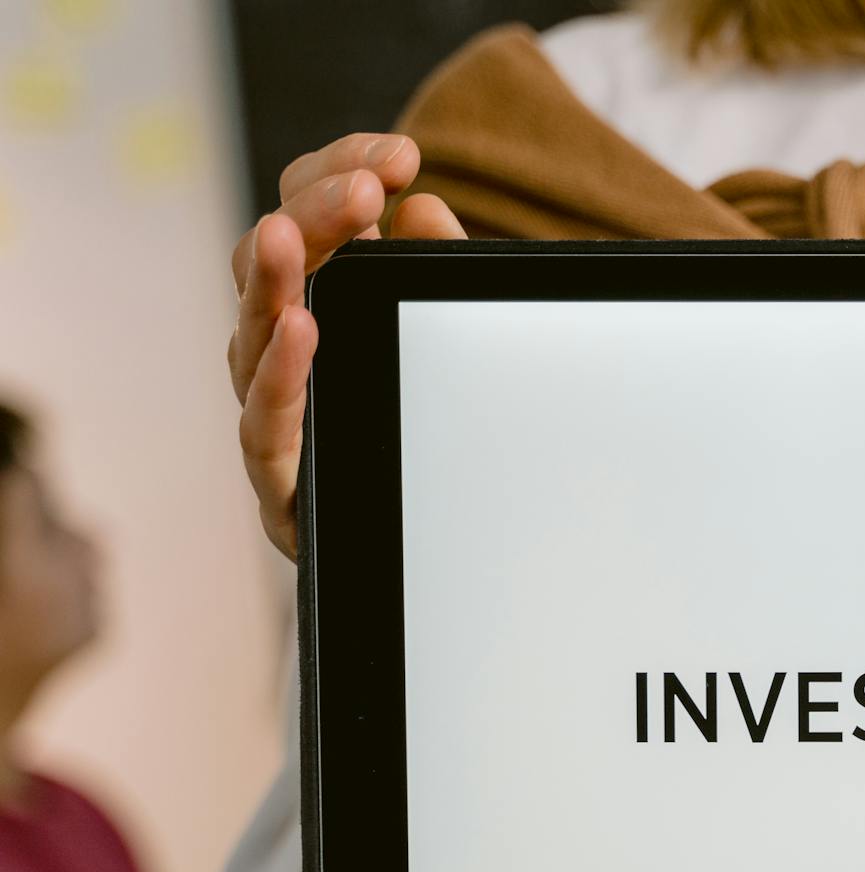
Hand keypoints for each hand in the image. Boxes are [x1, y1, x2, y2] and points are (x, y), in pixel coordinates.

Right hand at [227, 132, 466, 559]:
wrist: (443, 564)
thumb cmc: (441, 436)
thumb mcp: (453, 344)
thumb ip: (439, 280)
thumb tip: (425, 209)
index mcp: (324, 304)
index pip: (311, 215)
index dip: (342, 172)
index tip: (401, 156)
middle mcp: (285, 354)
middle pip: (273, 263)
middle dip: (316, 215)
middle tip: (365, 188)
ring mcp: (277, 415)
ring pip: (252, 335)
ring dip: (274, 281)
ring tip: (292, 238)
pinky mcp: (282, 483)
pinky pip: (266, 425)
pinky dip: (279, 374)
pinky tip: (300, 331)